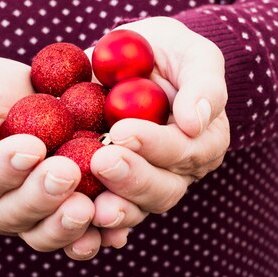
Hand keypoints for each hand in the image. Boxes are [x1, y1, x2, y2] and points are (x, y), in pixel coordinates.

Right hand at [0, 56, 100, 259]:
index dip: (0, 171)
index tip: (30, 147)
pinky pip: (80, 234)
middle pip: (12, 215)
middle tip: (66, 172)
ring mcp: (29, 218)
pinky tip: (116, 229)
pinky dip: (99, 233)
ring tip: (90, 206)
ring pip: (46, 233)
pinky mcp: (64, 214)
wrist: (24, 96)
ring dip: (68, 224)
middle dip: (41, 196)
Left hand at [86, 17, 229, 242]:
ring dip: (113, 207)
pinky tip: (74, 220)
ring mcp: (143, 181)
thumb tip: (194, 122)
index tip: (122, 131)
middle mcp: (177, 170)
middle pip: (161, 190)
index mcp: (203, 142)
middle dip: (131, 179)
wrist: (135, 58)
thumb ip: (203, 85)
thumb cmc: (171, 53)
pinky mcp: (111, 184)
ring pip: (134, 207)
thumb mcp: (194, 55)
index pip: (183, 151)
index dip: (154, 145)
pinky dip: (90, 223)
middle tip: (102, 161)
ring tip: (88, 204)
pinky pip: (103, 208)